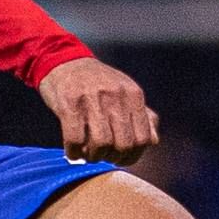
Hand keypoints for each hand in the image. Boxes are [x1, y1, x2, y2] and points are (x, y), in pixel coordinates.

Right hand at [38, 55, 158, 162]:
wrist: (65, 61)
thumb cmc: (98, 82)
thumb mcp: (125, 92)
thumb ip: (142, 115)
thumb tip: (153, 141)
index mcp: (133, 94)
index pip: (143, 139)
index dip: (133, 156)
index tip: (121, 158)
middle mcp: (116, 96)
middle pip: (123, 144)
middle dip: (113, 158)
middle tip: (104, 156)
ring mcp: (92, 99)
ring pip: (101, 144)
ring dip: (94, 156)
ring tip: (88, 153)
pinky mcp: (69, 104)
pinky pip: (75, 140)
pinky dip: (74, 152)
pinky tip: (73, 150)